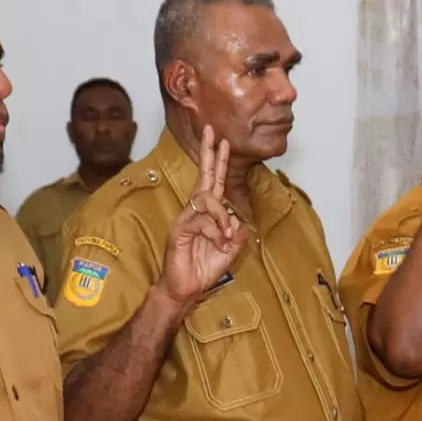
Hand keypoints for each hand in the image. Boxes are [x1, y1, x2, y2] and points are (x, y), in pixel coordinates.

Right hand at [160, 141, 246, 307]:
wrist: (185, 289)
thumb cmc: (202, 269)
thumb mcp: (228, 252)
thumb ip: (236, 236)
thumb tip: (242, 222)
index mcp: (207, 214)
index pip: (213, 182)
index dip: (218, 162)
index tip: (223, 141)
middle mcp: (195, 211)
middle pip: (203, 177)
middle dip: (209, 153)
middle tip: (212, 131)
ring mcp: (185, 218)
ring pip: (206, 200)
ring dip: (221, 217)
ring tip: (226, 237)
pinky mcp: (179, 229)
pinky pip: (201, 220)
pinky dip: (214, 231)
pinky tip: (218, 242)